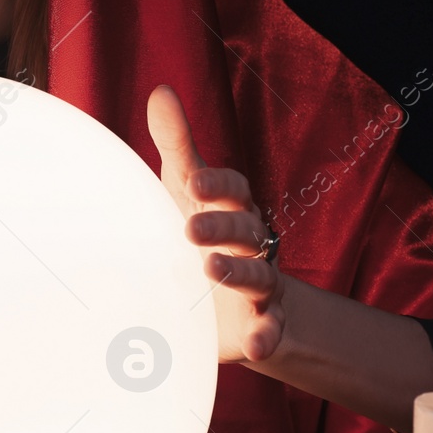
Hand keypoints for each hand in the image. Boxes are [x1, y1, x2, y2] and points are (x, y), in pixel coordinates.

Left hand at [147, 83, 284, 363]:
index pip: (231, 187)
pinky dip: (266, 334)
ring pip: (258, 274)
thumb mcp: (184, 188)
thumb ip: (177, 145)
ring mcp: (258, 282)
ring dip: (239, 272)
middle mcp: (250, 241)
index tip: (191, 182)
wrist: (227, 296)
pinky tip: (257, 343)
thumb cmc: (201, 227)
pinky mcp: (259, 319)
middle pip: (244, 228)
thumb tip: (161, 90)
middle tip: (190, 229)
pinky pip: (270, 326)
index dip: (215, 183)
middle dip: (221, 227)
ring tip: (212, 271)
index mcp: (231, 205)